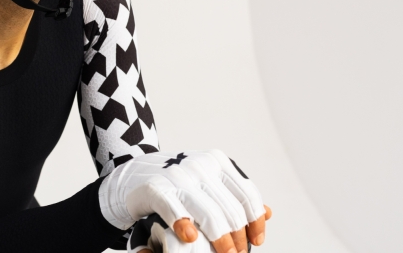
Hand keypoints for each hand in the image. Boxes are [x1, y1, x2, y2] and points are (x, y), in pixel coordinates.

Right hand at [99, 149, 267, 251]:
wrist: (133, 175)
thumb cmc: (177, 184)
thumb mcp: (208, 184)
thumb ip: (235, 196)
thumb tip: (269, 213)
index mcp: (217, 161)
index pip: (247, 193)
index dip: (255, 221)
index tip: (256, 242)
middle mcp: (200, 164)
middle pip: (231, 209)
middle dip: (238, 239)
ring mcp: (178, 175)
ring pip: (210, 214)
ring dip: (220, 241)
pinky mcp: (156, 187)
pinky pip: (176, 210)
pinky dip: (185, 227)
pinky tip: (190, 239)